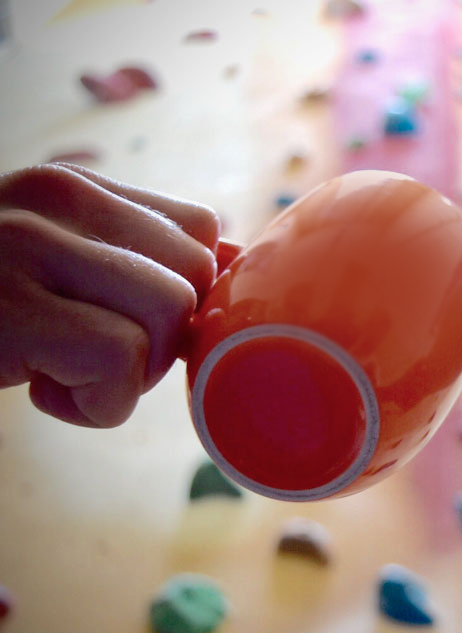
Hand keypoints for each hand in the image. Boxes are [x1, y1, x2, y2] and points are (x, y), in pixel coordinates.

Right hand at [0, 164, 219, 426]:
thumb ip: (128, 259)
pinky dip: (96, 404)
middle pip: (195, 277)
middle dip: (162, 339)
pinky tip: (41, 391)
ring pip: (168, 316)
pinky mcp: (4, 310)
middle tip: (89, 354)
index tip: (126, 322)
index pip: (202, 229)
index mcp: (74, 188)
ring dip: (129, 374)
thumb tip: (229, 267)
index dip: (185, 292)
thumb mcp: (50, 265)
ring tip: (59, 370)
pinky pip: (120, 360)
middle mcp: (55, 199)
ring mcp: (25, 248)